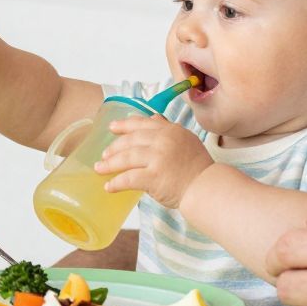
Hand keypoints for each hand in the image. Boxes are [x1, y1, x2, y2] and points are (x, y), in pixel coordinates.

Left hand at [96, 116, 212, 208]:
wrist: (207, 187)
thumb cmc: (197, 168)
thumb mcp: (186, 140)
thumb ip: (168, 129)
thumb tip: (152, 118)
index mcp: (170, 131)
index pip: (142, 124)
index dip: (125, 125)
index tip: (112, 128)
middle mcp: (163, 141)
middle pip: (131, 140)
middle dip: (114, 147)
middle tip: (104, 154)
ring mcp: (158, 158)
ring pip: (126, 158)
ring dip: (109, 164)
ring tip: (100, 169)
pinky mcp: (154, 177)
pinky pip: (128, 178)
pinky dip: (116, 183)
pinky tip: (109, 187)